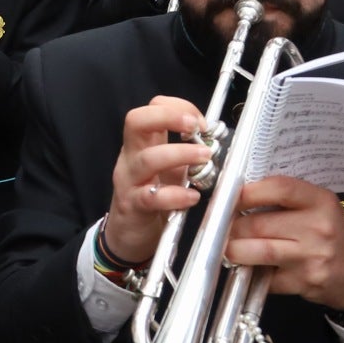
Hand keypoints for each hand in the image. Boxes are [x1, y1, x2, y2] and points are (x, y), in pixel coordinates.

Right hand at [99, 97, 213, 265]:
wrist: (128, 235)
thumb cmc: (151, 198)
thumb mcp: (168, 170)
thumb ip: (186, 155)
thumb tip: (214, 141)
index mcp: (141, 144)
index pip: (151, 108)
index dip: (178, 107)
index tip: (201, 123)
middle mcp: (131, 157)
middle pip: (136, 121)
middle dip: (168, 116)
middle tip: (195, 127)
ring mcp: (129, 181)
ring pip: (147, 159)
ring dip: (180, 154)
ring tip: (205, 158)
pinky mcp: (133, 206)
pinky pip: (151, 197)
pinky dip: (174, 196)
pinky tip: (191, 197)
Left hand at [224, 177, 343, 309]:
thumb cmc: (331, 234)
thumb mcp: (317, 207)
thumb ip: (284, 200)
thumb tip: (236, 198)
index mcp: (321, 202)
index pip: (279, 188)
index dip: (246, 193)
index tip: (229, 198)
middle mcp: (319, 228)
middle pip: (259, 223)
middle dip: (232, 227)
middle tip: (222, 228)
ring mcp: (312, 257)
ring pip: (259, 251)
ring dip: (235, 250)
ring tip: (229, 247)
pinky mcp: (305, 282)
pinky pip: (266, 278)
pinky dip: (252, 274)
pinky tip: (251, 268)